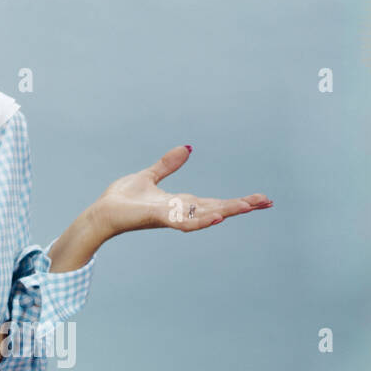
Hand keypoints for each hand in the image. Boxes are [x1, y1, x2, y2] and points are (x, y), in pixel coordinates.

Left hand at [92, 145, 272, 237]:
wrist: (101, 212)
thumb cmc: (122, 199)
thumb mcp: (149, 176)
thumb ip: (168, 165)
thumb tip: (188, 149)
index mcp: (180, 202)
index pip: (215, 201)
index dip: (237, 201)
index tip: (260, 199)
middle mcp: (180, 211)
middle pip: (217, 208)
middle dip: (241, 206)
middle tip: (268, 202)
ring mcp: (172, 216)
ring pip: (206, 214)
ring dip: (228, 211)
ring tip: (250, 206)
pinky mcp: (159, 218)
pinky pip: (184, 221)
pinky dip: (201, 220)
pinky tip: (218, 217)